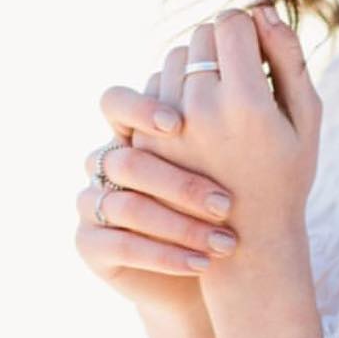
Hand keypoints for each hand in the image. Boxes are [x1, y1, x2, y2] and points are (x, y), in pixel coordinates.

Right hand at [74, 69, 239, 325]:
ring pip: (128, 204)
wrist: (210, 266)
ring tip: (224, 242)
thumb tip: (248, 71)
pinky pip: (121, 244)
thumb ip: (222, 116)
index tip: (179, 123)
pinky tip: (202, 263)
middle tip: (226, 204)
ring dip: (181, 225)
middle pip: (127, 160)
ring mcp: (92, 202)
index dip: (141, 109)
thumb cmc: (225, 203)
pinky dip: (165, 255)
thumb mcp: (226, 159)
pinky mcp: (89, 244)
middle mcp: (104, 161)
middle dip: (181, 184)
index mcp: (131, 131)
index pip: (115, 102)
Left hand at [130, 0, 322, 252]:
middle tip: (243, 69)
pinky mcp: (144, 137)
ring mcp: (167, 124)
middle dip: (223, 42)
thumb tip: (263, 8)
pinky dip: (176, 87)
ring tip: (221, 93)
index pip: (232, 23)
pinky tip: (198, 112)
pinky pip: (155, 83)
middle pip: (202, 35)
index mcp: (246, 102)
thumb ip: (289, 58)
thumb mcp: (306, 118)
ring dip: (196, 62)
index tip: (258, 40)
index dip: (247, 23)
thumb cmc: (286, 175)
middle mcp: (200, 108)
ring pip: (174, 55)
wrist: (244, 241)